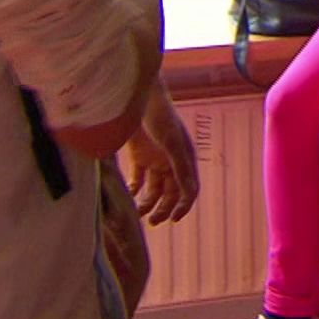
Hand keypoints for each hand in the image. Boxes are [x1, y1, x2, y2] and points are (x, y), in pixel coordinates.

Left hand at [121, 82, 197, 224]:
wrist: (135, 96)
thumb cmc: (159, 115)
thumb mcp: (171, 142)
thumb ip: (180, 167)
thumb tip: (190, 194)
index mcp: (184, 159)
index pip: (188, 189)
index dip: (183, 206)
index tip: (174, 219)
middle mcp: (171, 162)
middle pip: (170, 193)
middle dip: (163, 208)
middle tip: (152, 221)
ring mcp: (155, 159)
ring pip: (153, 190)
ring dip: (147, 203)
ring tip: (136, 212)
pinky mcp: (138, 156)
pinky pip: (138, 180)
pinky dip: (134, 189)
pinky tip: (128, 194)